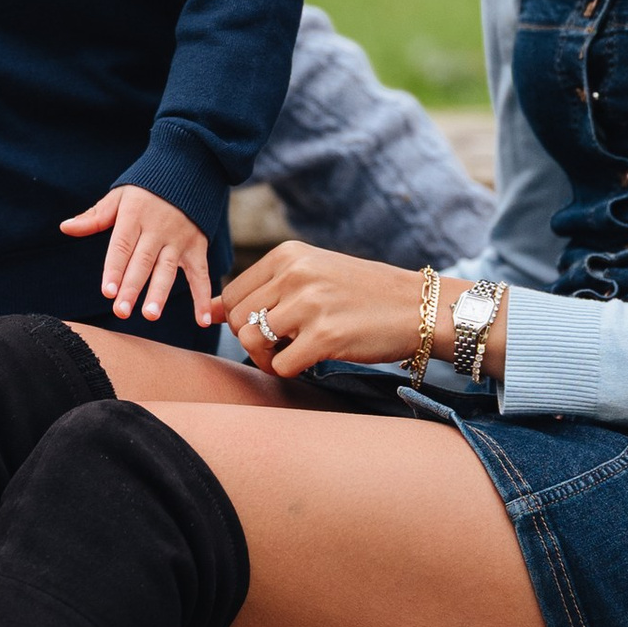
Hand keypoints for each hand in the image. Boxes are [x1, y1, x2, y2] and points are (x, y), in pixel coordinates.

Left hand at [59, 180, 215, 330]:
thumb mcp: (119, 196)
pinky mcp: (197, 247)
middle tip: (120, 312)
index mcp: (134, 216)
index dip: (114, 268)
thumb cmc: (146, 188)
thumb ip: (95, 216)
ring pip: (168, 269)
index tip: (107, 291)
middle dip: (131, 287)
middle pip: (142, 262)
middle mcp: (157, 229)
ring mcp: (179, 239)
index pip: (122, 246)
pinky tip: (202, 320)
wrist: (189, 170)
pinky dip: (204, 297)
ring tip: (150, 315)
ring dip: (160, 293)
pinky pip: (201, 274)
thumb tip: (65, 227)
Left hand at [213, 242, 501, 383]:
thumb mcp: (314, 274)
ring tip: (289, 356)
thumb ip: (267, 288)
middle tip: (278, 348)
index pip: (232, 294)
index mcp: (288, 255)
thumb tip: (208, 311)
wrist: (420, 307)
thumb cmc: (364, 294)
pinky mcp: (325, 336)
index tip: (262, 332)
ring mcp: (310, 305)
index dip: (239, 321)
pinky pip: (281, 365)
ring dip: (265, 358)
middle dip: (251, 341)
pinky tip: (309, 363)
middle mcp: (295, 274)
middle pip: (236, 320)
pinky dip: (288, 371)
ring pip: (251, 342)